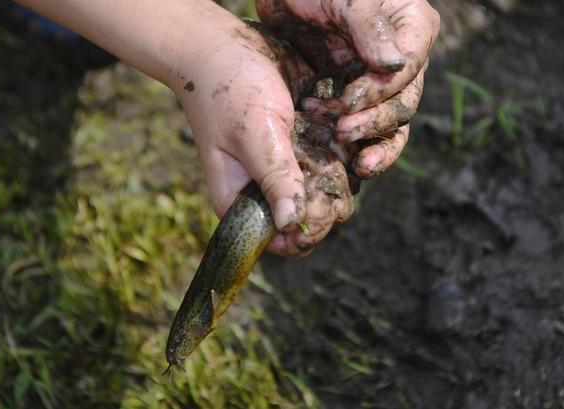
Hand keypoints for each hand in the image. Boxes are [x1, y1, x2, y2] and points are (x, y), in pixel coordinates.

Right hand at [173, 18, 352, 257]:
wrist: (223, 43)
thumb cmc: (226, 88)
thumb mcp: (252, 133)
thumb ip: (274, 177)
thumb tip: (291, 225)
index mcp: (242, 200)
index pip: (284, 240)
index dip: (308, 229)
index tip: (319, 197)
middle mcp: (266, 189)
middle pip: (314, 216)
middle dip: (328, 194)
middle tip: (322, 158)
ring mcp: (288, 166)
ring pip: (330, 187)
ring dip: (337, 165)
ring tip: (322, 133)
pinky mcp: (303, 142)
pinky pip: (335, 156)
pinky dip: (340, 144)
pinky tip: (327, 119)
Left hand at [258, 0, 439, 176]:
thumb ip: (369, 26)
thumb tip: (395, 67)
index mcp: (411, 26)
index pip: (408, 67)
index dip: (381, 90)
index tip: (349, 101)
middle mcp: (402, 57)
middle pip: (403, 101)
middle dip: (376, 121)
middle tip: (344, 131)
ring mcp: (378, 79)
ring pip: (389, 121)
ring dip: (373, 141)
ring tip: (360, 166)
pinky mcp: (354, 94)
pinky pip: (362, 124)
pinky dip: (353, 141)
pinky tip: (338, 151)